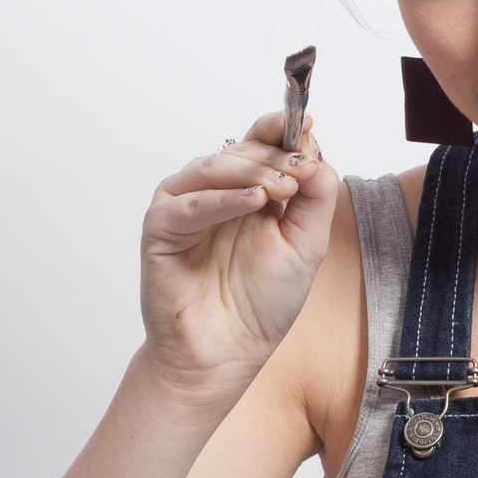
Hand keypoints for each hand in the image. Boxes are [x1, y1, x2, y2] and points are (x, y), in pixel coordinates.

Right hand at [138, 111, 338, 395]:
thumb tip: (316, 148)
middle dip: (275, 156)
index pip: (263, 143)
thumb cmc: (261, 303)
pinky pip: (190, 203)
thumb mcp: (307, 244)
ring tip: (282, 187)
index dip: (282, 130)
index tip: (308, 125)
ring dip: (252, 172)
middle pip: (241, 150)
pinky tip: (253, 201)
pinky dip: (222, 198)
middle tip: (301, 168)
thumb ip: (316, 196)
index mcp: (250, 190)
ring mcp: (186, 206)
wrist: (227, 353)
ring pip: (214, 167)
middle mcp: (216, 191)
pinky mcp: (161, 227)